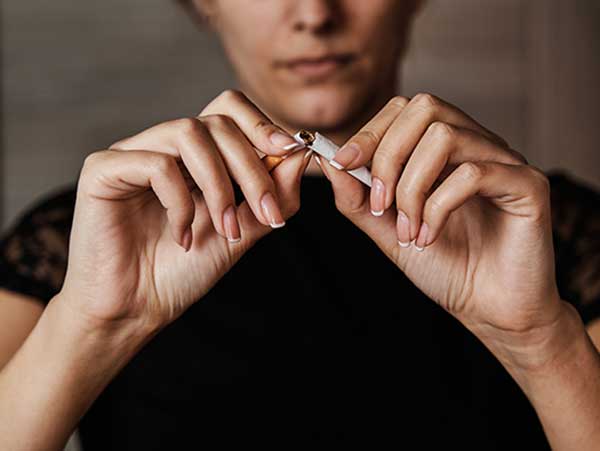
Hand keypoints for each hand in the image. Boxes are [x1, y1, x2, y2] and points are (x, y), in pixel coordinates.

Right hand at [59, 89, 311, 331]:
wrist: (137, 310)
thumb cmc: (184, 271)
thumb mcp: (242, 231)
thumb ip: (271, 196)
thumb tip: (301, 155)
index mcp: (195, 157)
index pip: (229, 111)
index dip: (262, 126)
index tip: (291, 152)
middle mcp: (164, 147)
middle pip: (216, 122)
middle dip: (251, 168)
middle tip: (266, 213)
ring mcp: (132, 154)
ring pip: (188, 133)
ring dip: (219, 184)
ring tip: (226, 229)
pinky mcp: (103, 170)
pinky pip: (155, 164)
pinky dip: (180, 202)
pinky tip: (183, 236)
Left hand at [317, 93, 563, 357]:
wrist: (488, 309)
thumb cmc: (444, 267)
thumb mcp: (387, 231)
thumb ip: (359, 197)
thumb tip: (329, 162)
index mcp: (445, 151)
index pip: (405, 109)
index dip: (369, 133)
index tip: (343, 165)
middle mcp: (476, 146)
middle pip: (425, 107)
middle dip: (388, 156)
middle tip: (381, 205)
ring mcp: (504, 161)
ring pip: (445, 137)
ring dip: (412, 188)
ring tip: (408, 231)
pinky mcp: (528, 185)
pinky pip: (474, 173)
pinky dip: (438, 207)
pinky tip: (430, 237)